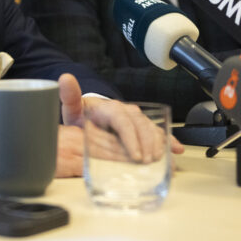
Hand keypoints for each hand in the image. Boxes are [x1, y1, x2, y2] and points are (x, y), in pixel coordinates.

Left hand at [54, 74, 183, 177]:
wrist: (92, 114)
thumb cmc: (83, 115)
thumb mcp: (73, 108)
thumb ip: (69, 97)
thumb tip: (65, 78)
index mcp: (111, 108)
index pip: (123, 121)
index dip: (131, 138)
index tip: (135, 155)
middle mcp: (127, 112)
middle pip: (141, 126)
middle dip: (147, 144)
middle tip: (147, 162)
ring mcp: (137, 119)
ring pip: (152, 129)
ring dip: (158, 144)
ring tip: (160, 161)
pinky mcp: (143, 127)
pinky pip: (158, 132)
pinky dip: (169, 140)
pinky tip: (176, 149)